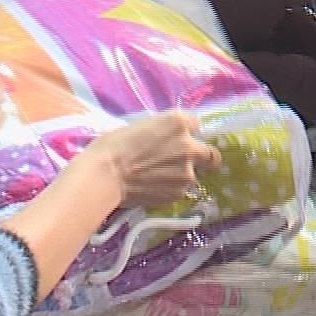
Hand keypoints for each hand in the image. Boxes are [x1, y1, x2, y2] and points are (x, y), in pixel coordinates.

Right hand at [80, 111, 220, 209]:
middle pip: (211, 154)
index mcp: (178, 122)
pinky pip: (181, 188)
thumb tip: (169, 140)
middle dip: (201, 157)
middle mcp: (189, 146)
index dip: (187, 132)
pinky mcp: (179, 193)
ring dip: (182, 174)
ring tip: (158, 177)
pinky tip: (153, 187)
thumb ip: (164, 132)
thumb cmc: (114, 145)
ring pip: (194, 174)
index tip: (176, 138)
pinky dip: (171, 188)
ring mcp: (187, 172)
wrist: (105, 175)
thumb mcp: (141, 126)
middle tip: (182, 161)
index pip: (196, 124)